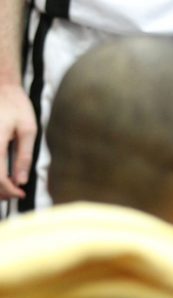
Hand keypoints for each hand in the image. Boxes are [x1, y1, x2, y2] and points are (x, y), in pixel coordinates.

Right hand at [0, 84, 34, 199]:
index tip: (20, 194)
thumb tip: (21, 180)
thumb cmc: (15, 104)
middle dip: (0, 191)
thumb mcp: (28, 129)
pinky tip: (0, 175)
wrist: (0, 86)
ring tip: (7, 187)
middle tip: (15, 194)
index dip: (8, 190)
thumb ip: (24, 156)